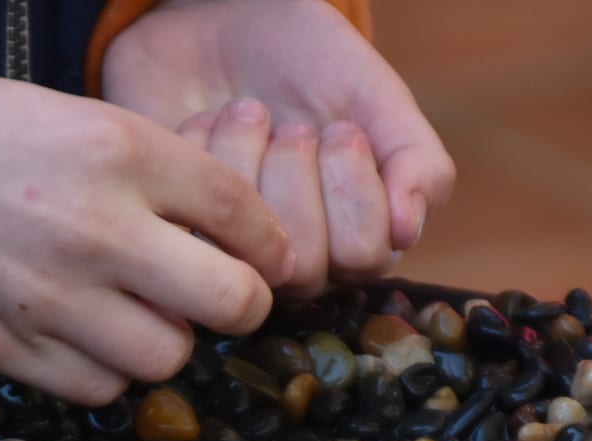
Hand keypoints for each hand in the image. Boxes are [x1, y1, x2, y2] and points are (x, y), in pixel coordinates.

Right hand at [0, 56, 295, 404]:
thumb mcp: (60, 116)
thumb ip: (142, 172)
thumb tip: (215, 232)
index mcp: (119, 149)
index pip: (245, 216)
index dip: (268, 247)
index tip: (263, 260)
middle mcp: (97, 227)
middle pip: (232, 303)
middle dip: (239, 307)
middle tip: (215, 300)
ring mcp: (50, 297)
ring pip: (166, 358)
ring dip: (163, 343)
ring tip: (130, 315)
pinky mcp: (4, 349)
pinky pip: (97, 388)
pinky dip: (102, 371)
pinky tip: (77, 337)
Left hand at [102, 0, 455, 297]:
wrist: (223, 20)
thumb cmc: (310, 66)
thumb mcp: (379, 98)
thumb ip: (418, 161)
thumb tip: (407, 232)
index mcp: (355, 242)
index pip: (362, 256)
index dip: (351, 184)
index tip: (340, 128)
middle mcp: (295, 262)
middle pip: (301, 264)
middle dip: (296, 170)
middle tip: (292, 124)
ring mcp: (231, 251)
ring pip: (242, 245)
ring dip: (247, 156)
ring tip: (249, 114)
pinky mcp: (174, 228)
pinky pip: (184, 219)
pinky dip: (200, 150)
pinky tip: (207, 122)